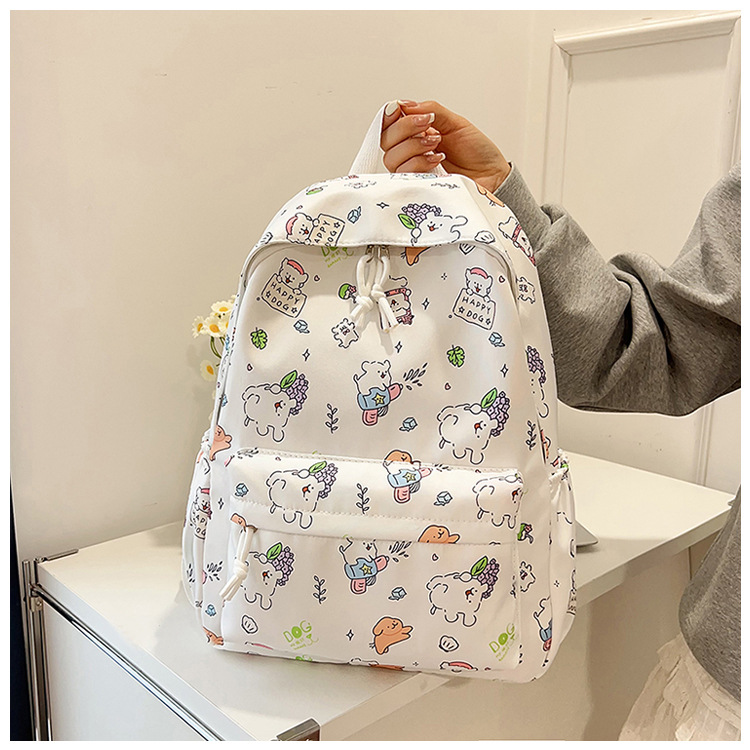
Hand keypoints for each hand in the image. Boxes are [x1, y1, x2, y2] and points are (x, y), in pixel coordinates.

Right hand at [380, 100, 511, 192]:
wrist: (492, 175)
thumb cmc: (477, 152)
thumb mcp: (455, 122)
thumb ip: (431, 110)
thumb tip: (405, 105)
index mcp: (417, 133)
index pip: (388, 124)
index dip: (389, 116)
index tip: (401, 109)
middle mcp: (410, 151)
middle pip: (385, 140)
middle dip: (404, 128)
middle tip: (429, 125)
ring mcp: (413, 170)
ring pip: (391, 158)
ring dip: (414, 146)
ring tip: (436, 144)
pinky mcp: (417, 186)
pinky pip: (404, 173)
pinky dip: (420, 162)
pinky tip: (437, 159)